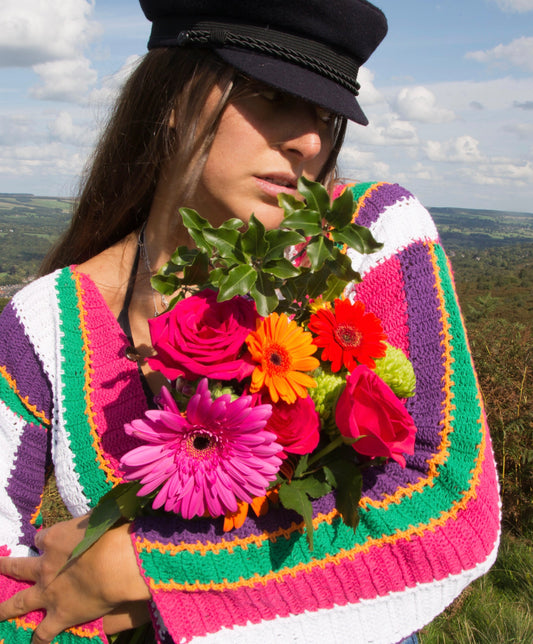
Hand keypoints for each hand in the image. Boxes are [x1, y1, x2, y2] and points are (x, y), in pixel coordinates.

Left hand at [0, 515, 150, 643]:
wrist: (116, 564)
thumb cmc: (111, 535)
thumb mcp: (97, 517)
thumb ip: (89, 520)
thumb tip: (93, 518)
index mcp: (54, 539)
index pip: (41, 539)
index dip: (45, 541)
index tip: (47, 542)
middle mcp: (44, 567)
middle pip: (18, 568)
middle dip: (5, 567)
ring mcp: (48, 593)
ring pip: (19, 604)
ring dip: (5, 609)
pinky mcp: (60, 615)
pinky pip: (43, 632)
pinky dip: (38, 638)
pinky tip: (35, 642)